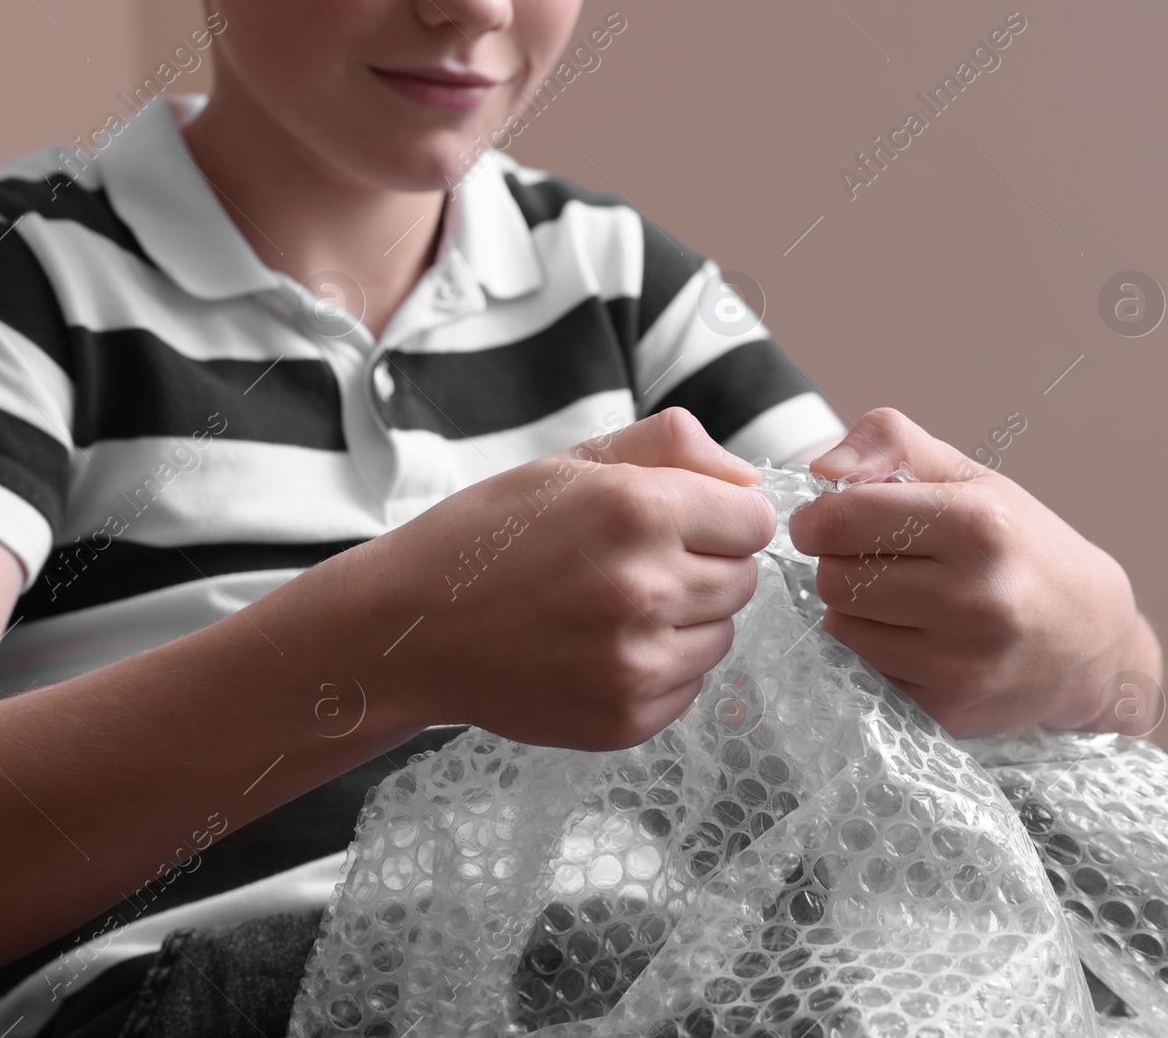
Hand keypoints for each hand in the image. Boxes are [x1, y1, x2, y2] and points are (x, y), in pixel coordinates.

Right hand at [343, 407, 777, 750]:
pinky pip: (690, 687)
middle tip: (631, 565)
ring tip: (611, 608)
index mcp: (639, 509)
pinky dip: (660, 669)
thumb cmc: (488, 536)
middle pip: (744, 579)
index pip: (755, 519)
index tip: (679, 521)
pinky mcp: (627, 718)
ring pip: (722, 635)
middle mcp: (646, 588)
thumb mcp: (570, 462)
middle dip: (703, 565)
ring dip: (686, 621)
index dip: (721, 515)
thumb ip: (671, 448)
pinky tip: (600, 649)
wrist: (412, 629)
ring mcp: (637, 663)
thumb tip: (753, 482)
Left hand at [788, 407, 1162, 737]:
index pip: (840, 520)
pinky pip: (867, 669)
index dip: (818, 519)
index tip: (827, 521)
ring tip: (904, 598)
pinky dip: (878, 651)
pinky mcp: (950, 707)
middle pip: (834, 578)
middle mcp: (976, 597)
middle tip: (878, 561)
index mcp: (979, 525)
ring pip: (841, 627)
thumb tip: (823, 468)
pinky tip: (922, 638)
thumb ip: (890, 443)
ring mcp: (964, 661)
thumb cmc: (1019, 546)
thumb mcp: (968, 476)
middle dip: (841, 564)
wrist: (1093, 641)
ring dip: (856, 610)